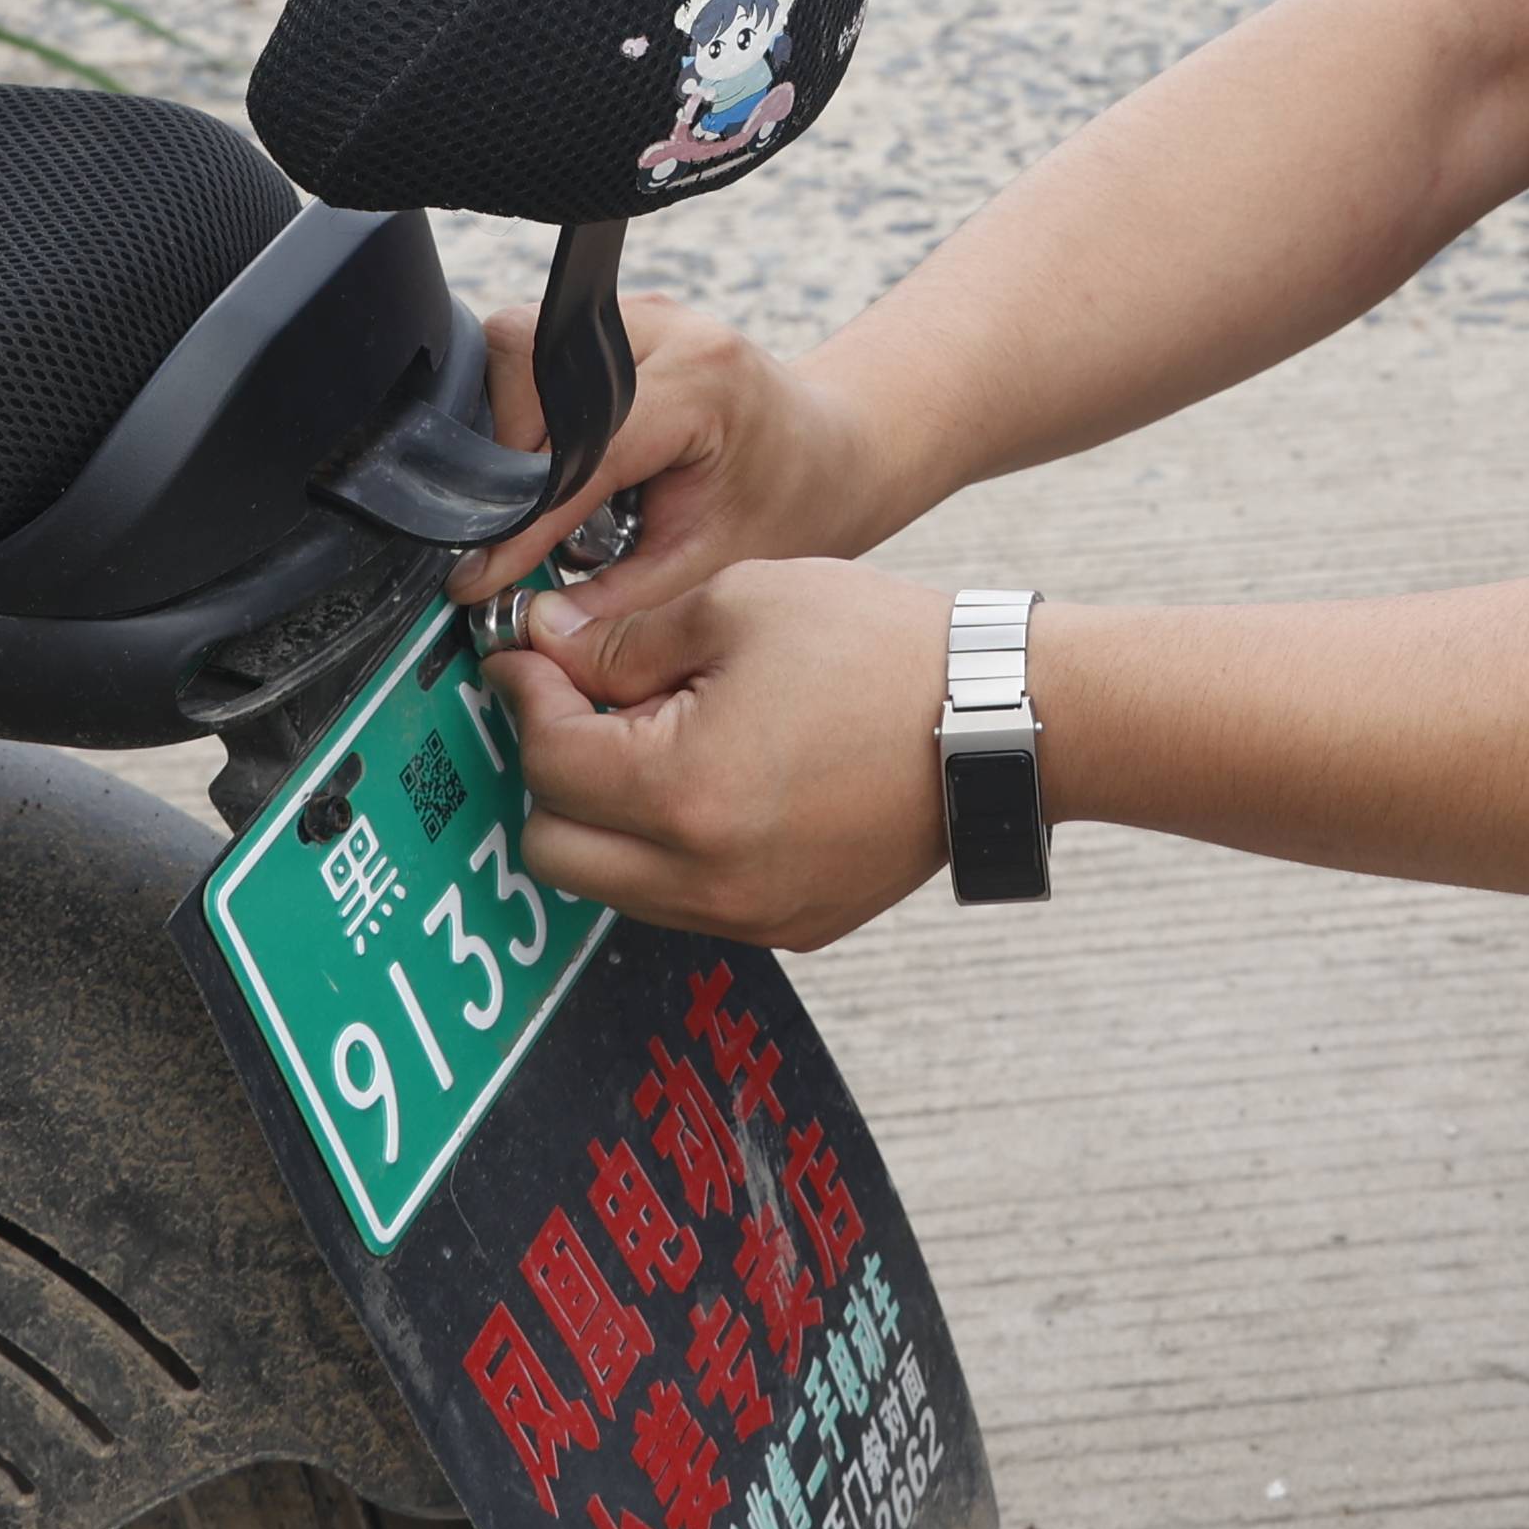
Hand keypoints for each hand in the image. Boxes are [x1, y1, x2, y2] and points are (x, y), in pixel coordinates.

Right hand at [450, 291, 907, 614]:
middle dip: (504, 454)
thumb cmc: (783, 506)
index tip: (478, 577)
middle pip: (526, 364)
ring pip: (515, 346)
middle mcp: (665, 329)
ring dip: (508, 425)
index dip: (522, 521)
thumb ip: (620, 600)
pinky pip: (533, 351)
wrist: (824, 454)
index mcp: (702, 382)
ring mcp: (635, 315)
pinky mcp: (611, 322)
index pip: (580, 448)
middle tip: (511, 524)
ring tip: (538, 492)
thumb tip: (531, 627)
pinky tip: (554, 459)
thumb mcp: (709, 567)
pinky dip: (524, 408)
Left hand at [486, 566, 951, 949]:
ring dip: (609, 816)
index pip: (546, 759)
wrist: (1002, 722)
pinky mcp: (790, 926)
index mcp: (682, 793)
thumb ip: (625, 638)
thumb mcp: (741, 603)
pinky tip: (722, 780)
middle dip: (552, 770)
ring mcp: (749, 914)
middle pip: (552, 847)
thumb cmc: (884, 653)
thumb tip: (547, 648)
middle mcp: (705, 877)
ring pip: (614, 885)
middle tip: (588, 704)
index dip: (526, 693)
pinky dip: (675, 848)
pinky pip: (686, 901)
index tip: (530, 657)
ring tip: (663, 738)